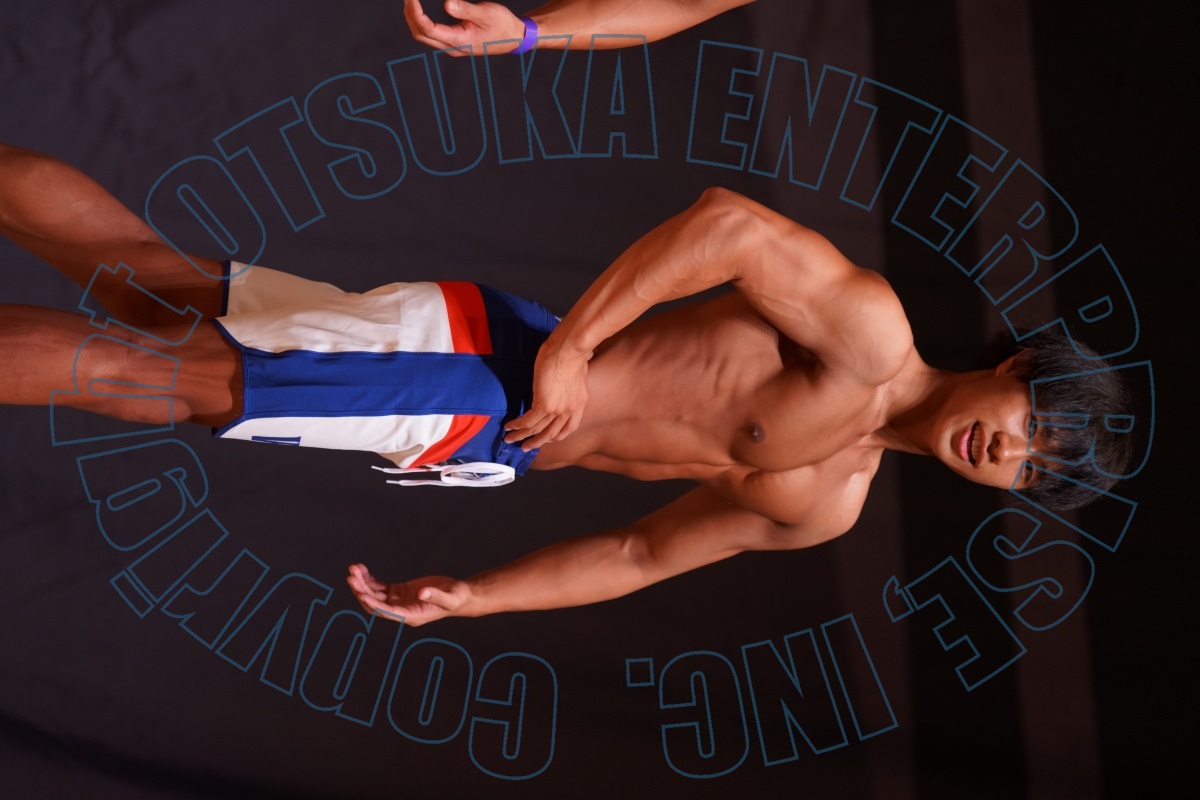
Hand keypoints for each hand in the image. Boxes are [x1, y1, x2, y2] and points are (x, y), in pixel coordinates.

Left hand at [346, 563, 472, 625]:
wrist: (459, 596)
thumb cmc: (456, 598)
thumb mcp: (451, 597)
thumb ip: (437, 596)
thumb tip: (423, 593)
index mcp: (412, 615)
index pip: (387, 612)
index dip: (374, 604)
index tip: (361, 594)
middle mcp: (401, 611)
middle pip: (375, 604)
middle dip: (362, 591)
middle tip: (352, 576)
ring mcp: (398, 601)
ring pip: (373, 595)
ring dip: (362, 584)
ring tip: (353, 569)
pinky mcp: (398, 592)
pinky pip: (378, 587)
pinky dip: (369, 579)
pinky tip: (361, 569)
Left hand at [403, 0, 525, 55]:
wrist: (514, 37)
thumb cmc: (502, 25)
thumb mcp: (486, 13)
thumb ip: (465, 9)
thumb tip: (447, 4)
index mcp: (459, 41)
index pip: (428, 29)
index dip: (416, 13)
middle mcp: (452, 47)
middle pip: (420, 33)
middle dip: (410, 14)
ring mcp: (452, 46)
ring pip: (423, 35)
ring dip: (413, 18)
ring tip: (410, 1)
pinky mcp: (453, 42)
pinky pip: (430, 34)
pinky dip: (421, 21)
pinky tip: (419, 10)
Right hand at [504, 338, 588, 450]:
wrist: (570, 349)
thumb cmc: (573, 353)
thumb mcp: (575, 373)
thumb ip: (568, 384)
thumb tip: (559, 383)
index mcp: (579, 403)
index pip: (569, 427)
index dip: (557, 435)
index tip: (547, 439)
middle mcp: (570, 410)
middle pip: (552, 433)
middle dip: (537, 441)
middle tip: (526, 447)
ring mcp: (558, 409)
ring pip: (538, 429)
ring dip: (522, 436)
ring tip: (510, 440)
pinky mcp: (544, 404)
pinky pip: (528, 420)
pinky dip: (518, 425)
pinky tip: (509, 426)